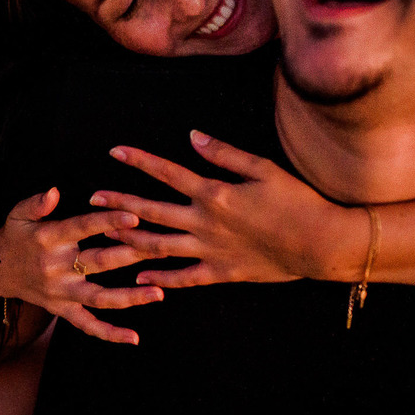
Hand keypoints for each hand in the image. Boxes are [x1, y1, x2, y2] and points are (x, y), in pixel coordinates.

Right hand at [0, 188, 164, 344]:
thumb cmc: (15, 235)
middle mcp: (55, 267)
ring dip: (131, 297)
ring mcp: (60, 292)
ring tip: (159, 293)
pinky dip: (110, 334)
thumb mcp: (18, 214)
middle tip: (164, 248)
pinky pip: (87, 325)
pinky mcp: (61, 310)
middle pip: (99, 262)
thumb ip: (36, 203)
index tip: (135, 216)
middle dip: (133, 255)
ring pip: (99, 297)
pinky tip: (134, 338)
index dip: (108, 221)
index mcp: (48, 238)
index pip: (82, 227)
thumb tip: (54, 191)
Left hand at [91, 131, 357, 287]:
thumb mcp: (263, 168)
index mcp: (214, 193)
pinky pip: (183, 278)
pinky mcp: (221, 272)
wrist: (321, 243)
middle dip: (119, 203)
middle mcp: (205, 222)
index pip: (167, 173)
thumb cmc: (297, 200)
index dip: (138, 161)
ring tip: (104, 234)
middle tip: (93, 197)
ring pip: (159, 247)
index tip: (114, 151)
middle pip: (151, 212)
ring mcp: (210, 250)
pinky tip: (139, 278)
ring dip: (129, 240)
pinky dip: (160, 278)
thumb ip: (224, 153)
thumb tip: (192, 136)